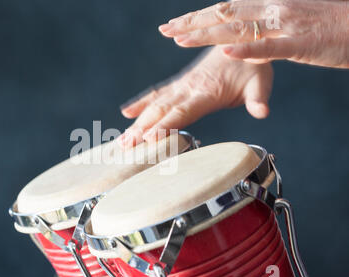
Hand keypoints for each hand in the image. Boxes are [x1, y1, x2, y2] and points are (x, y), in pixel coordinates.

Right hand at [118, 46, 272, 146]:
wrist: (244, 37)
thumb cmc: (254, 64)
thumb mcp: (260, 81)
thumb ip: (257, 98)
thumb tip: (262, 112)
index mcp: (208, 91)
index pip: (183, 111)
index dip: (166, 125)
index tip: (149, 139)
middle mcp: (190, 88)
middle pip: (161, 111)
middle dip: (142, 129)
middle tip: (124, 146)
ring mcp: (183, 85)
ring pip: (155, 105)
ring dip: (137, 122)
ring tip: (121, 140)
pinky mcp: (181, 83)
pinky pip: (158, 93)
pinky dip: (141, 103)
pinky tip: (127, 112)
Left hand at [159, 0, 348, 67]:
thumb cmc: (328, 27)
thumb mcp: (289, 27)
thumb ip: (263, 33)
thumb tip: (240, 42)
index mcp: (268, 7)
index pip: (225, 11)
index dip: (197, 19)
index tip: (171, 26)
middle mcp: (272, 10)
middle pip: (224, 15)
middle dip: (192, 24)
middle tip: (165, 30)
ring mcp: (286, 25)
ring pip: (239, 28)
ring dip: (207, 33)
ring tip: (180, 38)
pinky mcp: (302, 42)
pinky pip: (270, 46)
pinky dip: (246, 49)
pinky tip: (225, 51)